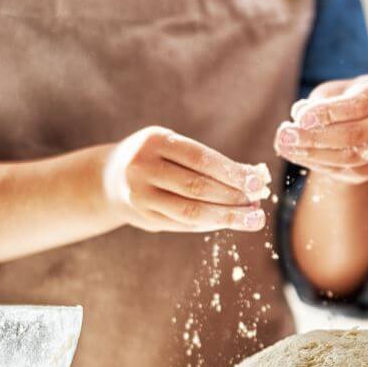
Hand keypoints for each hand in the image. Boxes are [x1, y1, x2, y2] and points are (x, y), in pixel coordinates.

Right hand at [102, 126, 270, 232]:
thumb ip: (210, 162)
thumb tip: (257, 177)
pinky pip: (184, 224)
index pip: (200, 159)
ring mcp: (139, 196)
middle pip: (197, 187)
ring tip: (252, 219)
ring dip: (226, 217)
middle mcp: (142, 168)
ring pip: (190, 212)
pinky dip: (211, 224)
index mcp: (154, 142)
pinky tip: (229, 222)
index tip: (258, 182)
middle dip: (233, 197)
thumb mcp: (175, 147)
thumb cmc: (158, 158)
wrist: (109, 178)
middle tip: (258, 204)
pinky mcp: (144, 218)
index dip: (231, 172)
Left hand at [275, 75, 367, 183]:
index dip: (328, 113)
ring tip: (284, 146)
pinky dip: (316, 163)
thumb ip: (318, 101)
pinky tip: (296, 154)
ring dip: (312, 154)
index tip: (300, 117)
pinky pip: (344, 170)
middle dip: (316, 137)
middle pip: (354, 135)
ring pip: (350, 158)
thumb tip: (298, 115)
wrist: (367, 118)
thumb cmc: (346, 98)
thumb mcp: (333, 91)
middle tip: (286, 134)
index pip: (357, 106)